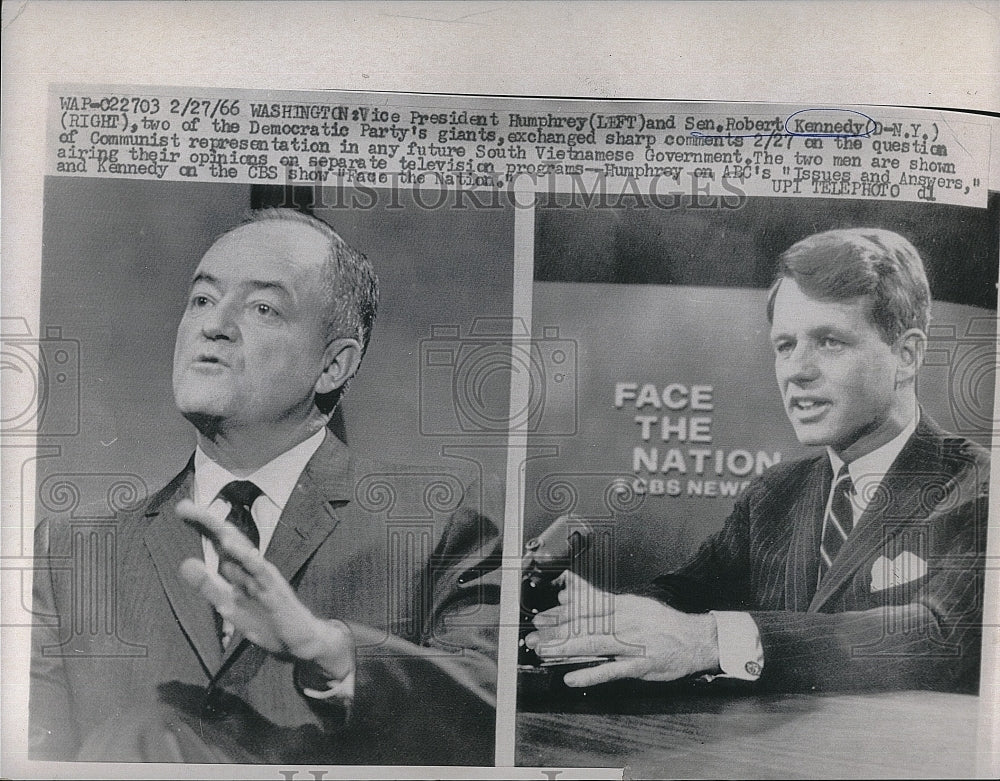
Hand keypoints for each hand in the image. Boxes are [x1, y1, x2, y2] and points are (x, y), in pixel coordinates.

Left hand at [176, 499, 353, 683]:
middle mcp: (250, 567)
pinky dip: (250, 559)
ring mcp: (263, 577)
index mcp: (238, 569)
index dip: (200, 526)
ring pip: (244, 552)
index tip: (181, 509)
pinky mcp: (275, 590)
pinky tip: (239, 550)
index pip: (217, 542)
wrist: (299, 641)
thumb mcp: (228, 604)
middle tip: (183, 507)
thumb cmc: (265, 620)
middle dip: (207, 522)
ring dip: (227, 537)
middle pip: (227, 539)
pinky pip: (261, 572)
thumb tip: (183, 562)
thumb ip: (207, 585)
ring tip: (208, 521)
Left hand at [524, 571, 719, 686]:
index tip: (541, 617)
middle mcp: (625, 621)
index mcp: (622, 605)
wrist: (696, 639)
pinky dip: (590, 675)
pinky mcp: (640, 665)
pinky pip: (611, 670)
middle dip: (555, 630)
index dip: (560, 612)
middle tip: (533, 636)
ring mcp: (632, 643)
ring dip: (565, 649)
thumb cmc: (663, 622)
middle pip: (583, 624)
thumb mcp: (633, 603)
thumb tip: (572, 593)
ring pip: (593, 644)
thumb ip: (602, 600)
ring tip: (544, 652)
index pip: (585, 606)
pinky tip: (572, 678)